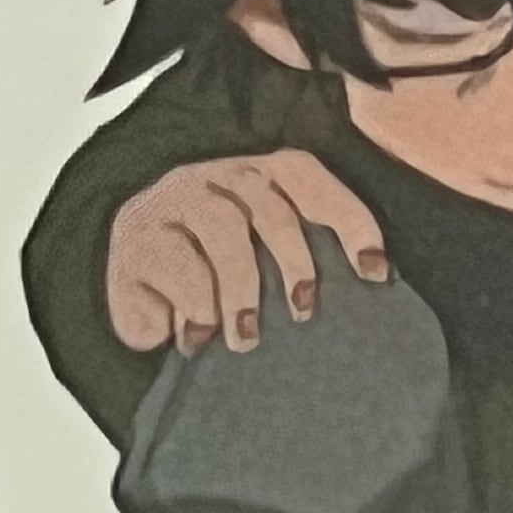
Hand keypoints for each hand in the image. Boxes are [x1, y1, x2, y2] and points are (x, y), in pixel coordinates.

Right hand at [106, 150, 389, 355]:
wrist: (136, 261)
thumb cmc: (216, 258)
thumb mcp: (263, 246)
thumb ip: (309, 251)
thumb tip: (370, 282)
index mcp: (262, 173)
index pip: (312, 182)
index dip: (350, 220)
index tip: (375, 271)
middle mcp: (221, 178)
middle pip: (270, 211)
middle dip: (294, 262)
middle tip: (304, 309)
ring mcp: (177, 201)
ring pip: (225, 235)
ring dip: (241, 290)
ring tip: (246, 339)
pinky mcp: (137, 238)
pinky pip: (175, 266)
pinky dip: (193, 306)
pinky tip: (198, 338)